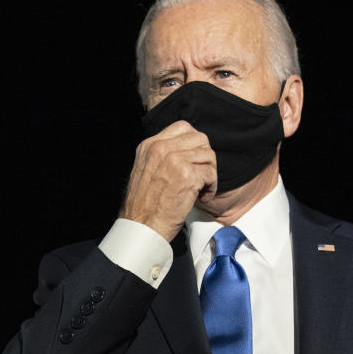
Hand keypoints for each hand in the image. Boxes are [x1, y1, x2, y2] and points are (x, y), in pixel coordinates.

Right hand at [120, 121, 216, 241]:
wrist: (141, 226)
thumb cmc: (144, 205)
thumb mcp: (145, 170)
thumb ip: (162, 156)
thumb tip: (186, 149)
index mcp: (150, 145)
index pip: (183, 127)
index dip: (195, 144)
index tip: (195, 161)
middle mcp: (161, 148)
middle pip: (200, 139)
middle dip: (205, 158)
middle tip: (201, 176)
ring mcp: (174, 160)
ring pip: (208, 156)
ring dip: (209, 174)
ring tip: (201, 189)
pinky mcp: (187, 175)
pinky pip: (211, 174)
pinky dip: (211, 188)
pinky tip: (201, 198)